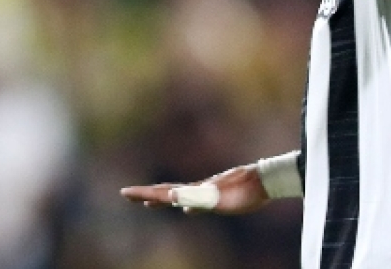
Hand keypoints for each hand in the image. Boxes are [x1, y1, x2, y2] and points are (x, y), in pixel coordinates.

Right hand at [120, 164, 269, 214]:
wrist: (265, 181)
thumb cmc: (243, 190)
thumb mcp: (218, 197)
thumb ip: (196, 198)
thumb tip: (172, 196)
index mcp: (195, 191)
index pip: (164, 192)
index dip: (144, 193)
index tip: (124, 192)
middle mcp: (198, 189)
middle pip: (167, 191)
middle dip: (146, 194)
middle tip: (127, 194)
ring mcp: (207, 192)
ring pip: (179, 195)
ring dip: (163, 198)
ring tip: (150, 201)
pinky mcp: (218, 195)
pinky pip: (195, 201)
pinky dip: (184, 203)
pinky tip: (186, 209)